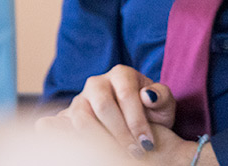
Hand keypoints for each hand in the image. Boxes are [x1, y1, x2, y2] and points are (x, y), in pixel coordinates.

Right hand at [36, 64, 174, 156]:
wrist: (135, 121)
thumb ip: (161, 97)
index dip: (137, 121)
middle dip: (120, 132)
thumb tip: (147, 95)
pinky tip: (86, 148)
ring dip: (100, 138)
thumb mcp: (163, 104)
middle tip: (134, 152)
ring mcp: (80, 98)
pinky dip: (72, 137)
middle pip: (103, 106)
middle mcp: (97, 82)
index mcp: (122, 74)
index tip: (147, 142)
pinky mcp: (67, 115)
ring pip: (82, 117)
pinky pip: (63, 125)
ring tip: (116, 154)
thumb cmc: (152, 111)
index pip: (127, 95)